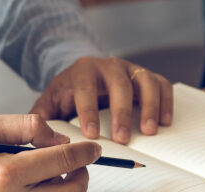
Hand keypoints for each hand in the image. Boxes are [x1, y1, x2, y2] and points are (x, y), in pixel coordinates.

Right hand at [0, 114, 101, 191]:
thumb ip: (29, 126)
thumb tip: (61, 139)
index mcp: (5, 174)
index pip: (63, 161)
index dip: (85, 152)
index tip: (95, 148)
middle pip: (72, 190)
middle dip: (81, 173)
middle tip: (77, 162)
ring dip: (68, 188)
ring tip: (54, 175)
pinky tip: (43, 186)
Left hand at [30, 57, 172, 143]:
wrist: (83, 73)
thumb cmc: (68, 92)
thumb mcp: (50, 101)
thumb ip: (41, 118)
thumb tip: (38, 137)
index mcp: (82, 70)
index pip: (85, 88)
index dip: (89, 111)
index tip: (92, 134)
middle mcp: (109, 65)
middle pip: (119, 84)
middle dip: (121, 113)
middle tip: (122, 139)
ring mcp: (130, 69)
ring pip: (145, 81)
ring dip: (149, 107)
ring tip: (149, 131)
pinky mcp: (145, 76)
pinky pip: (161, 84)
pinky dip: (166, 102)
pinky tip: (165, 122)